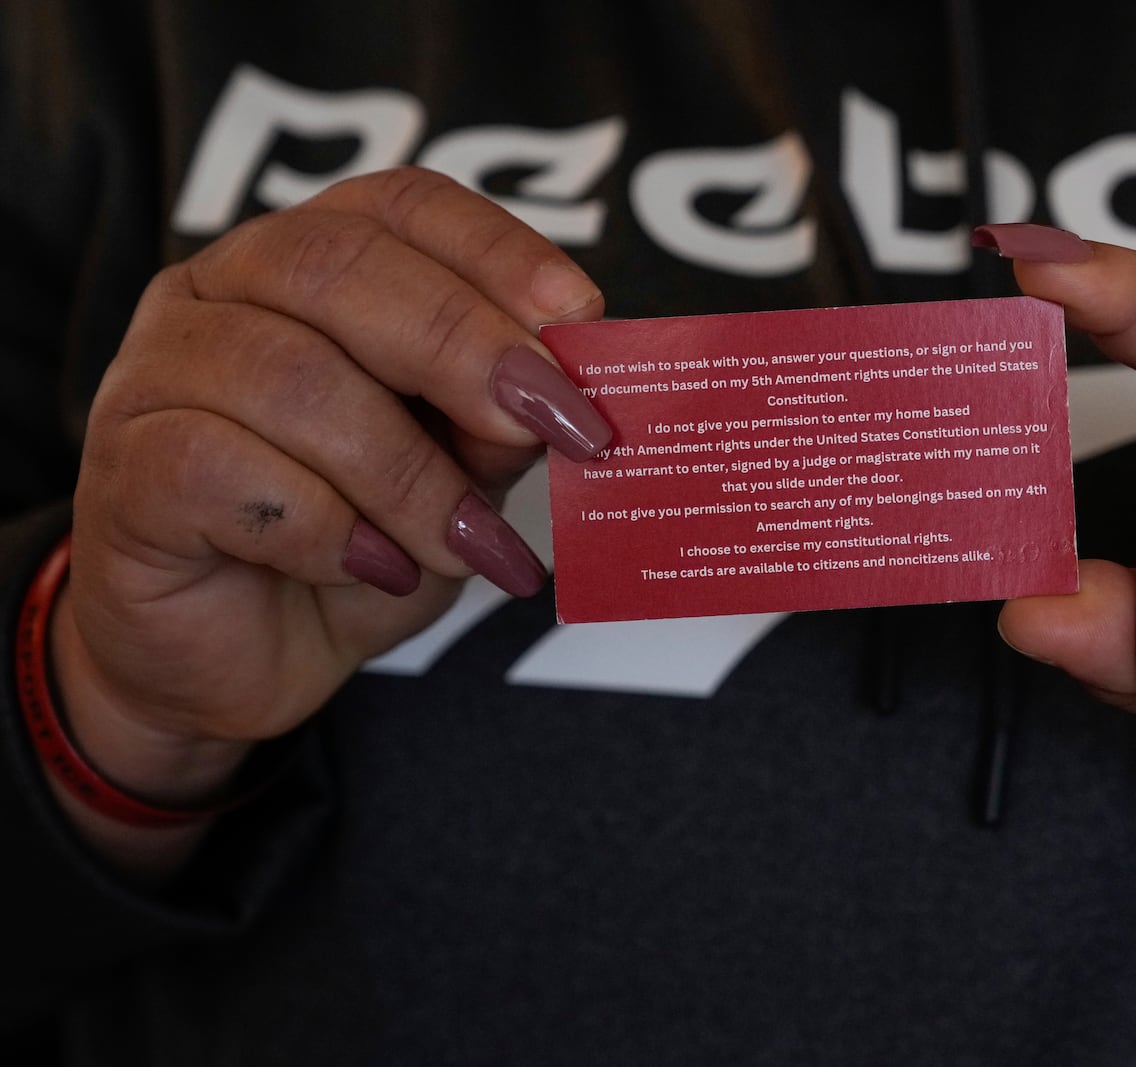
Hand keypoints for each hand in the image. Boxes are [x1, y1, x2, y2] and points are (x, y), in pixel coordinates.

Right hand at [55, 167, 609, 810]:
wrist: (246, 656)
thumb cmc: (362, 542)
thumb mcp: (460, 471)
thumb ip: (498, 418)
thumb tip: (561, 392)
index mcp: (316, 262)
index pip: (404, 204)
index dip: (498, 253)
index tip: (581, 320)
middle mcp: (225, 290)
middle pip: (339, 268)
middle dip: (466, 347)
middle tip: (551, 427)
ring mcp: (158, 372)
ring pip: (289, 377)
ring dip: (407, 474)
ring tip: (467, 545)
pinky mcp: (125, 470)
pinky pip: (222, 469)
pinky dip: (325, 527)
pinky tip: (379, 568)